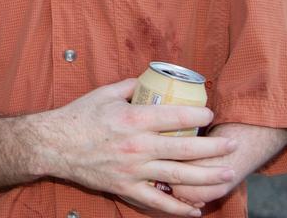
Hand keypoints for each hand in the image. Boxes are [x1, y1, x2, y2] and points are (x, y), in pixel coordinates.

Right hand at [33, 80, 236, 216]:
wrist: (53, 145)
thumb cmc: (78, 116)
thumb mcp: (105, 93)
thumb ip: (130, 86)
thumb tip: (149, 80)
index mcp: (134, 118)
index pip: (176, 117)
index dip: (199, 117)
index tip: (211, 116)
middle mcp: (138, 145)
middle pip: (185, 149)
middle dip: (214, 148)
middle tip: (233, 146)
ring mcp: (133, 170)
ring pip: (178, 176)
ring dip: (206, 178)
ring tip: (227, 175)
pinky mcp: (125, 187)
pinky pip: (157, 202)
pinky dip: (178, 208)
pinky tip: (195, 210)